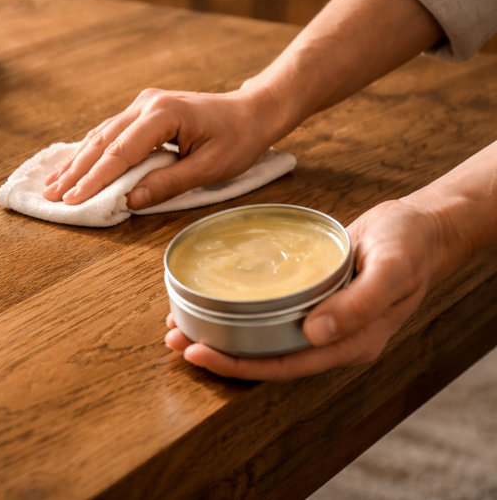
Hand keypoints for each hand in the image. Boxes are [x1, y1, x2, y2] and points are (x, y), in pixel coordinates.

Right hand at [41, 87, 276, 208]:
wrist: (252, 110)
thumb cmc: (238, 139)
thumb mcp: (210, 167)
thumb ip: (168, 183)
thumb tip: (130, 201)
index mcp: (163, 115)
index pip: (120, 152)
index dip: (95, 178)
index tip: (74, 199)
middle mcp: (146, 104)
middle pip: (102, 142)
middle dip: (75, 171)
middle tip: (52, 197)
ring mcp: (143, 104)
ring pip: (101, 135)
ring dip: (77, 161)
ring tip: (53, 184)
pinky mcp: (143, 110)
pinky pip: (110, 132)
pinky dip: (90, 151)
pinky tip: (73, 164)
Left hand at [164, 198, 453, 380]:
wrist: (423, 229)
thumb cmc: (410, 245)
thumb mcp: (390, 268)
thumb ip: (359, 304)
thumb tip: (316, 335)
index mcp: (352, 344)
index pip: (285, 366)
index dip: (238, 366)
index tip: (198, 353)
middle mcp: (332, 340)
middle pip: (267, 360)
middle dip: (218, 354)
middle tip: (174, 340)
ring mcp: (322, 323)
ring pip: (264, 340)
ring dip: (221, 336)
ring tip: (179, 326)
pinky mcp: (312, 302)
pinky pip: (269, 317)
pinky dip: (237, 314)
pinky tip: (210, 302)